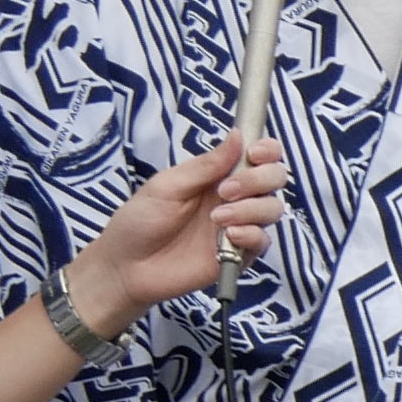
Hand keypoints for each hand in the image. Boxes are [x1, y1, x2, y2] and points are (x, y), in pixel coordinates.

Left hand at [73, 134, 287, 317]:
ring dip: (252, 209)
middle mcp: (235, 198)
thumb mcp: (169, 185)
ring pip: (272, 208)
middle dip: (259, 179)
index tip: (255, 153)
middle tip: (226, 191)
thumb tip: (238, 134)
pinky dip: (251, 235)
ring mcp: (239, 226)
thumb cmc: (141, 220)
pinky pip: (262, 241)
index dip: (267, 150)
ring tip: (217, 218)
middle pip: (274, 179)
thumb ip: (207, 165)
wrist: (127, 266)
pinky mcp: (239, 255)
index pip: (258, 155)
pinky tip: (229, 236)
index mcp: (218, 175)